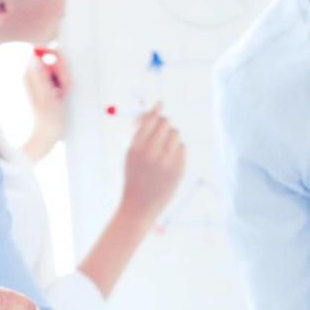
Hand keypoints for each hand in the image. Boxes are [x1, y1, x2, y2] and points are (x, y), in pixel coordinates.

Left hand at [22, 47, 69, 161]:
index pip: (42, 51)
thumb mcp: (48, 99)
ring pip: (57, 68)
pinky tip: (62, 96)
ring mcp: (40, 80)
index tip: (61, 72)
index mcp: (29, 75)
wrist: (47, 136)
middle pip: (52, 58)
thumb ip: (41, 77)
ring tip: (62, 95)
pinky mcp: (47, 85)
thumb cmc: (47, 121)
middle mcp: (32, 75)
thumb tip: (35, 57)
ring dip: (65, 80)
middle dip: (63, 72)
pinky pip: (59, 76)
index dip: (56, 58)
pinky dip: (64, 84)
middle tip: (63, 89)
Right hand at [119, 104, 184, 225]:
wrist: (137, 207)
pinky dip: (175, 150)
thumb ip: (136, 131)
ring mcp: (166, 162)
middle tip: (160, 127)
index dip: (156, 108)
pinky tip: (166, 163)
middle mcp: (151, 152)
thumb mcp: (128, 153)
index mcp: (135, 147)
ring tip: (161, 150)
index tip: (160, 103)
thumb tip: (147, 109)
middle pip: (165, 122)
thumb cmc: (131, 176)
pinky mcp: (178, 170)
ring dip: (169, 137)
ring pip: (175, 133)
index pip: (150, 118)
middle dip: (162, 122)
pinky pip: (182, 147)